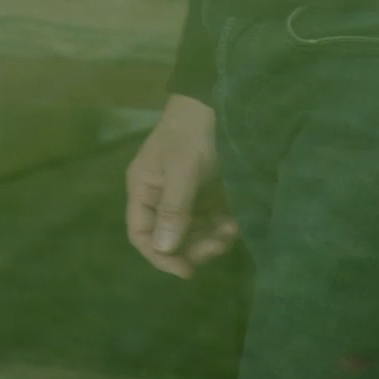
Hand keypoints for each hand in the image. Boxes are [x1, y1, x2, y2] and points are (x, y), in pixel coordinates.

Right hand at [126, 94, 237, 277]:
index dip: (159, 255)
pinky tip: (237, 222)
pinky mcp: (209, 195)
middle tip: (219, 246)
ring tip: (232, 230)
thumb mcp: (181, 171)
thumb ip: (173, 210)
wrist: (218, 108)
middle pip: (170, 238)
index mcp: (144, 191)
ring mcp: (187, 198)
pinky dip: (224, 228)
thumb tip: (163, 249)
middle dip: (193, 248)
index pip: (141, 234)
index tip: (186, 270)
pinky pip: (213, 223)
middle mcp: (162, 198)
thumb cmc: (191, 136)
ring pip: (195, 233)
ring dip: (212, 239)